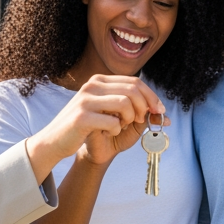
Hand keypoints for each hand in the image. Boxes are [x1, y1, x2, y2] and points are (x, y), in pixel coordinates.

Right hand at [26, 76, 165, 178]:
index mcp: (100, 80)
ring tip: (122, 126)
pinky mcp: (82, 117)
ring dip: (130, 118)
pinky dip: (116, 130)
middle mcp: (92, 85)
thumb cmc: (90, 131)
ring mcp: (85, 99)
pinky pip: (113, 121)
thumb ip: (138, 114)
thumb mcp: (115, 118)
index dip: (151, 96)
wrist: (57, 143)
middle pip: (133, 89)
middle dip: (144, 107)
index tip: (160, 111)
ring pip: (125, 102)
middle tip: (141, 121)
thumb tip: (165, 117)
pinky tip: (108, 133)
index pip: (134, 81)